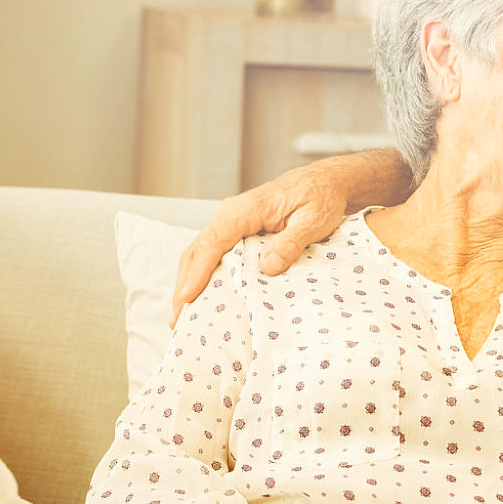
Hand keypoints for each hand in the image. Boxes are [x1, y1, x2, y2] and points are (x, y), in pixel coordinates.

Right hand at [170, 164, 349, 323]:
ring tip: (182, 317)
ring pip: (199, 253)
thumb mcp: (314, 220)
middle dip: (184, 285)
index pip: (213, 242)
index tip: (187, 298)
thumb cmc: (320, 198)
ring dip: (188, 283)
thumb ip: (291, 243)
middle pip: (196, 250)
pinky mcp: (235, 231)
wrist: (324, 182)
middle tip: (178, 321)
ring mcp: (230, 222)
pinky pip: (212, 253)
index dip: (197, 272)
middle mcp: (231, 214)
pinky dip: (201, 275)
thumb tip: (268, 267)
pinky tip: (202, 297)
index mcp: (246, 210)